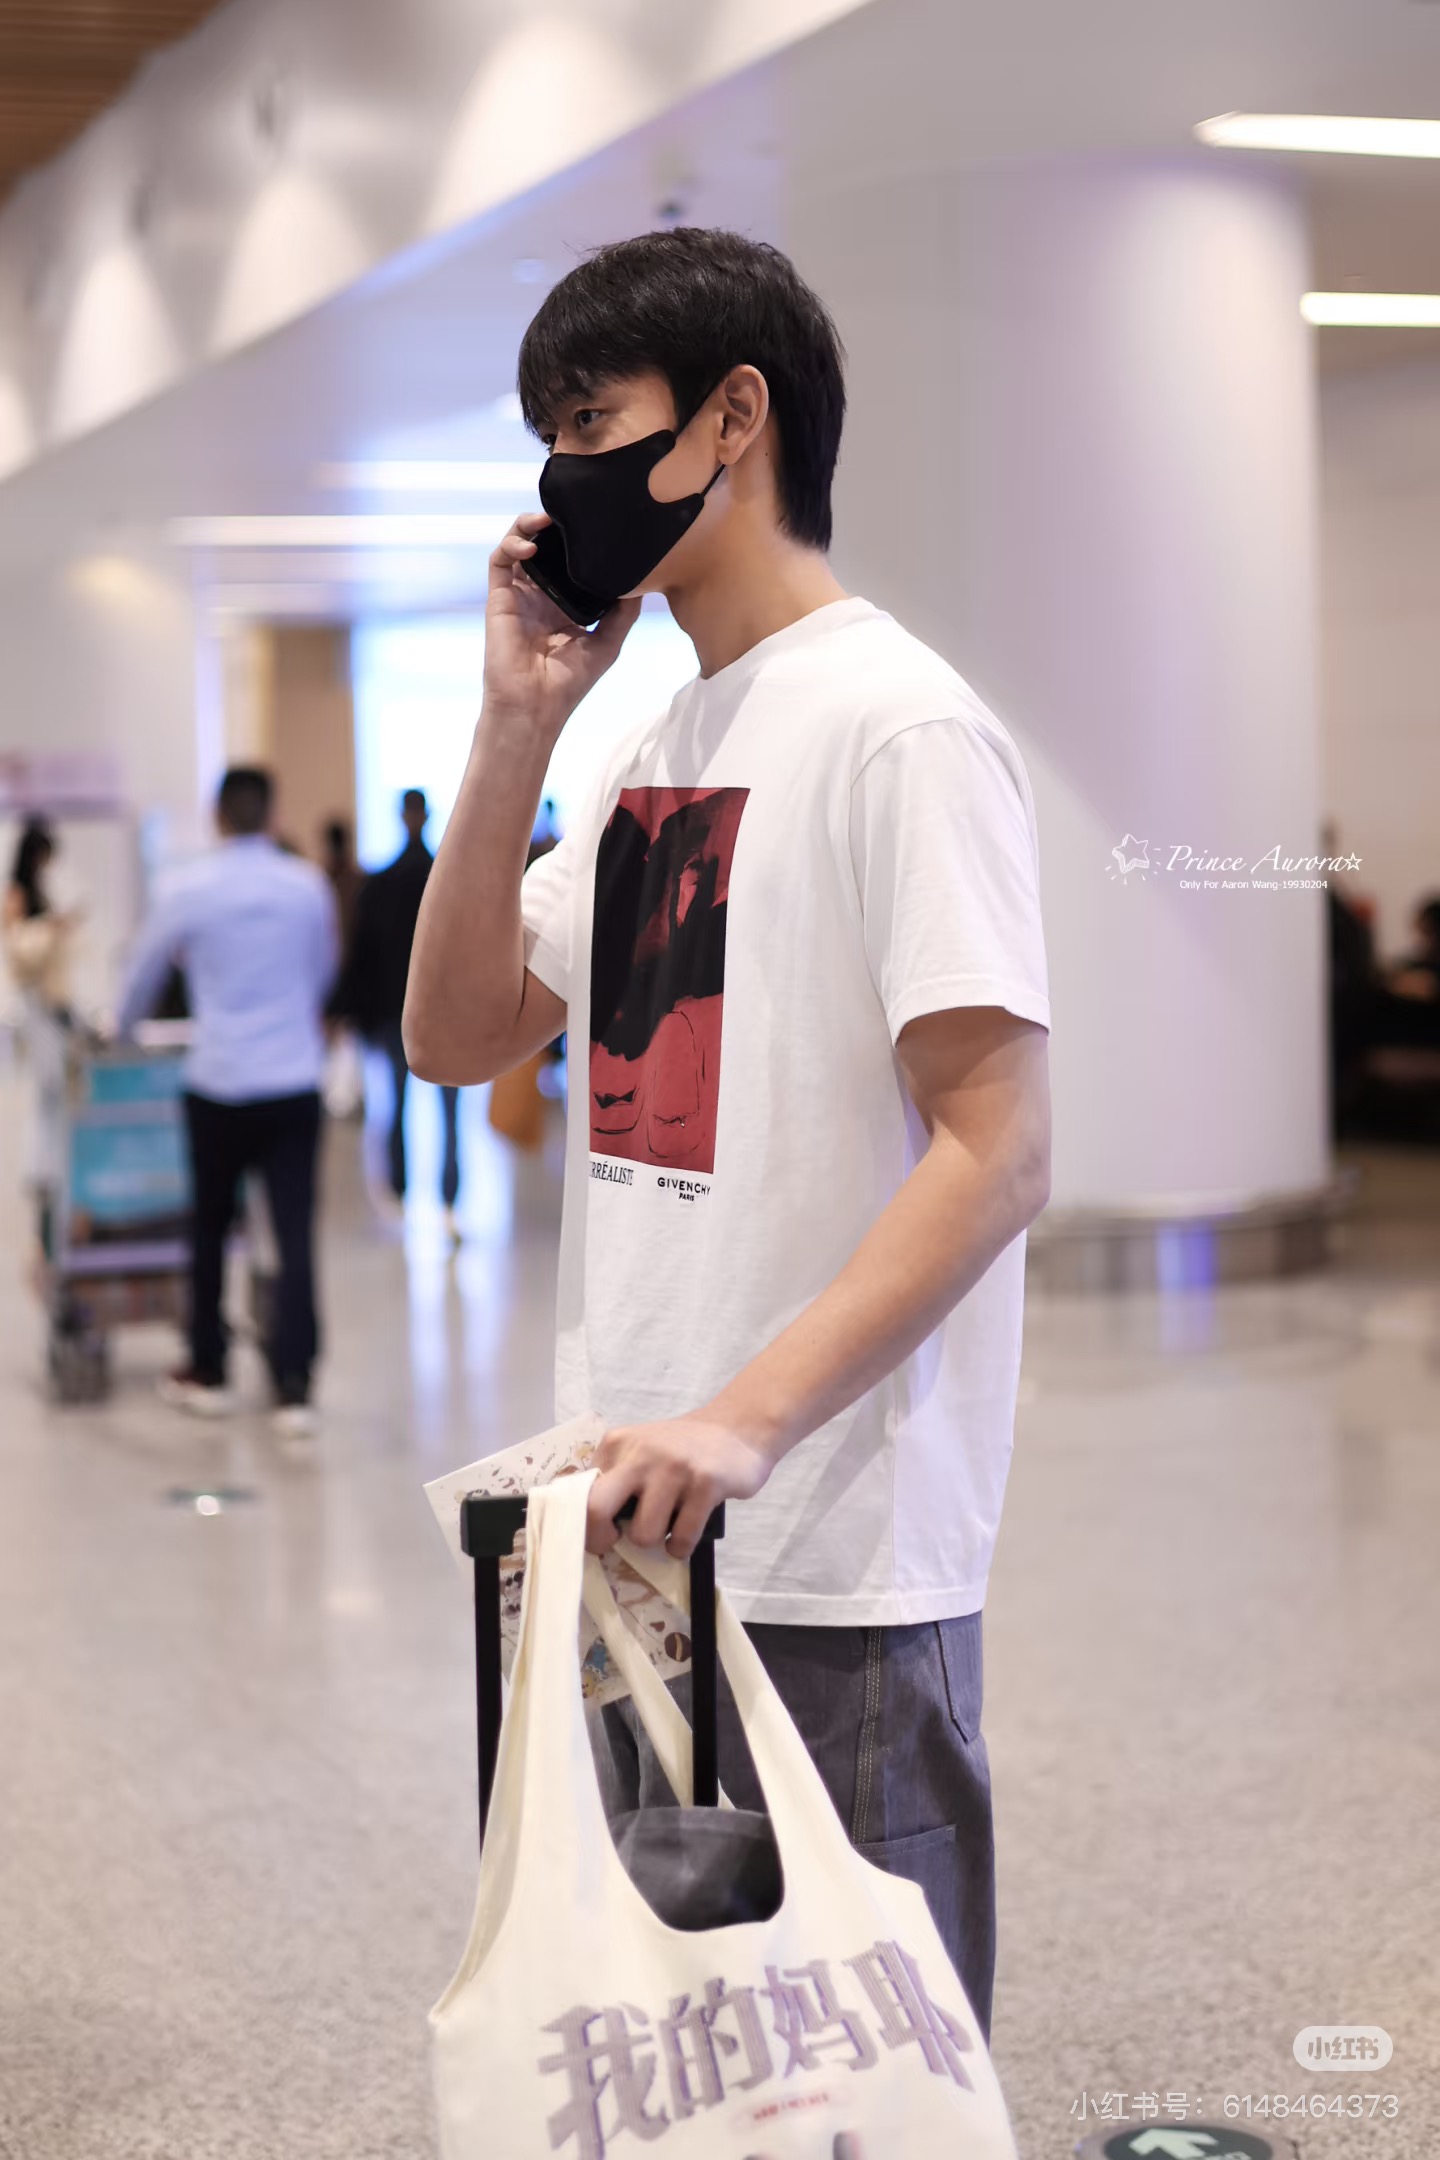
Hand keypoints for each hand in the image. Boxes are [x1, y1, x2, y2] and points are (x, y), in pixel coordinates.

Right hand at [483, 512, 639, 739]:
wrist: (535, 707)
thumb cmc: (570, 682)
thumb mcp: (608, 642)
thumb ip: (623, 611)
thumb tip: (642, 580)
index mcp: (565, 603)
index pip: (569, 560)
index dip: (579, 541)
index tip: (597, 524)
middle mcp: (541, 594)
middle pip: (545, 546)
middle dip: (555, 525)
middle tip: (572, 513)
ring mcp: (519, 594)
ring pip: (519, 545)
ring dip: (528, 525)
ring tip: (547, 519)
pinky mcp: (499, 598)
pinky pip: (500, 560)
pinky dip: (511, 544)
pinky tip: (530, 544)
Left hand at [585, 1407, 778, 1560]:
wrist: (739, 1428)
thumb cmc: (683, 1449)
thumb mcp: (641, 1450)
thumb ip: (615, 1476)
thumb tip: (587, 1522)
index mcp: (619, 1443)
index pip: (581, 1491)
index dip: (585, 1522)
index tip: (598, 1536)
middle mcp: (642, 1452)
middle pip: (597, 1508)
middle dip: (601, 1537)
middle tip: (615, 1542)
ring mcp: (675, 1468)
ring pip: (643, 1533)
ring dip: (655, 1541)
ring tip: (667, 1528)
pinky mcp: (706, 1485)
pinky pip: (681, 1538)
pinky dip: (681, 1547)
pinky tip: (686, 1534)